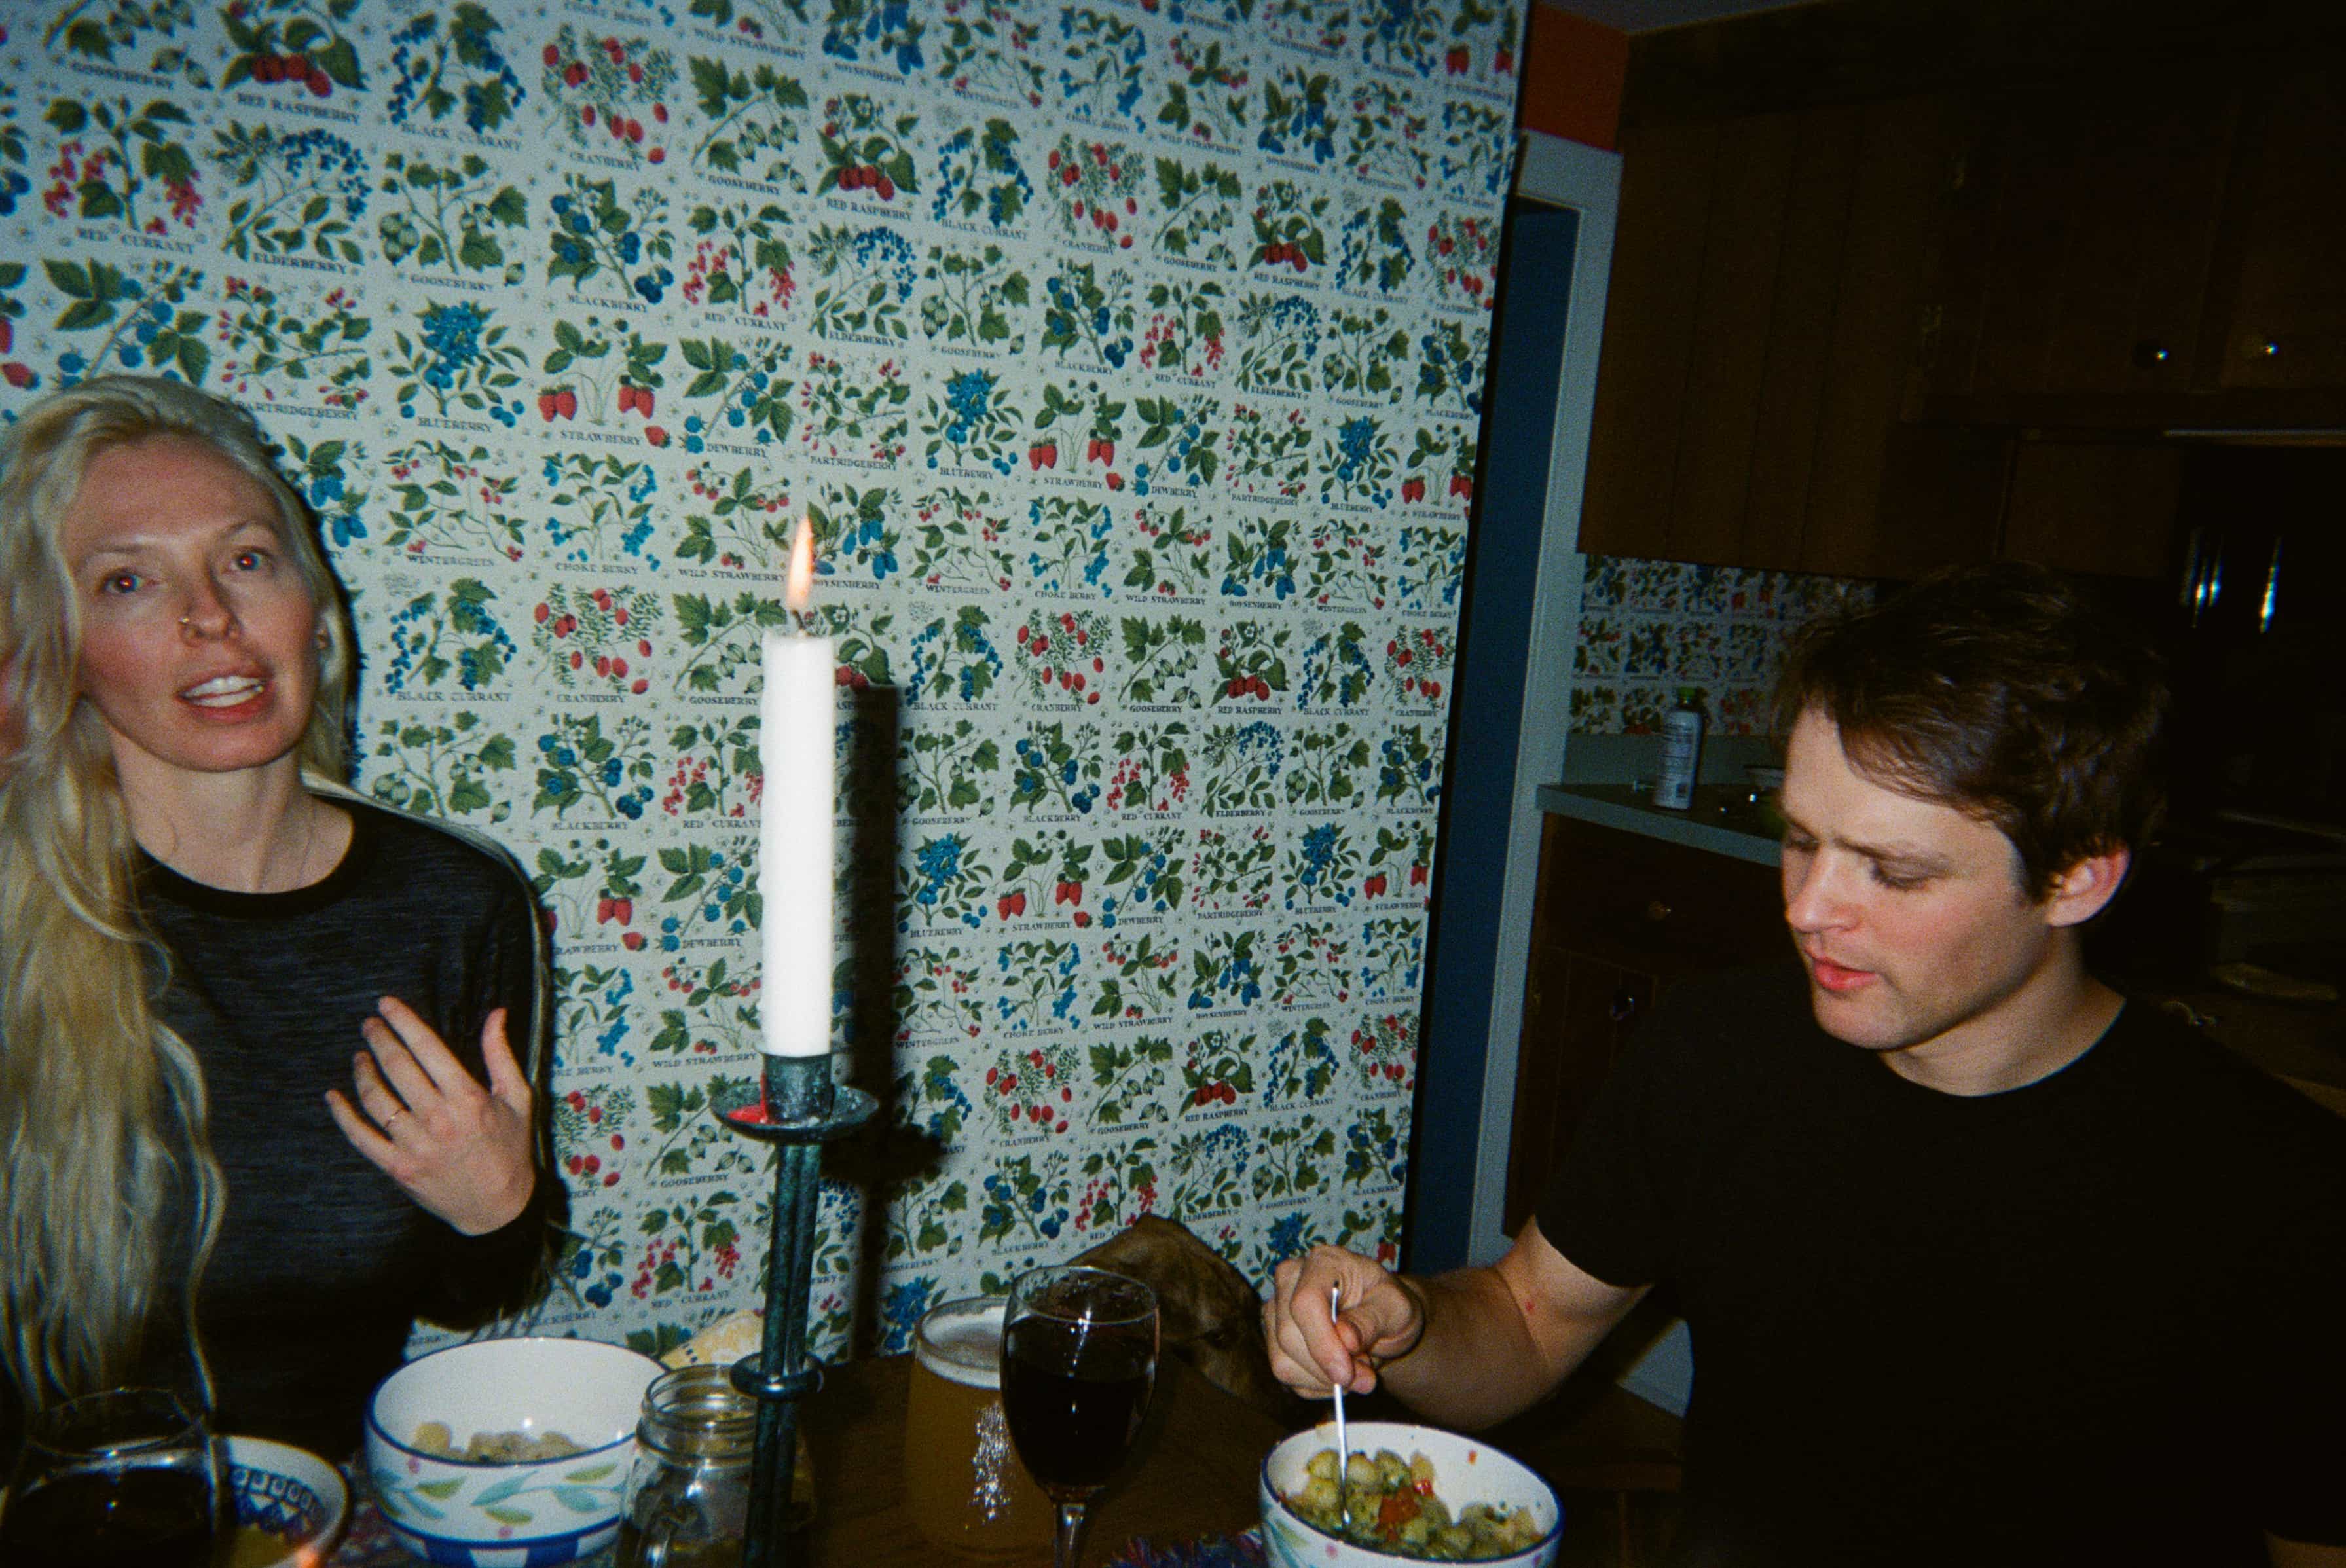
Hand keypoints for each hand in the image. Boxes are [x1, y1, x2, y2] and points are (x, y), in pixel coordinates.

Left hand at [326, 997, 535, 1235]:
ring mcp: (414, 1145)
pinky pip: (361, 1136)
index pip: (427, 1048)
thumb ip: (501, 1055)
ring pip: (376, 1098)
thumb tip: (495, 1014)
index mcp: (468, 1098)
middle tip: (369, 1025)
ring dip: (362, 1072)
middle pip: (397, 1067)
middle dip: (379, 1039)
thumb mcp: (518, 1099)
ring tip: (360, 1056)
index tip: (386, 1005)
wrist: (498, 1209)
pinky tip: (334, 1097)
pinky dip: (343, 1115)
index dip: (403, 1021)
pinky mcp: (397, 1167)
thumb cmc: (510, 1150)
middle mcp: (438, 1118)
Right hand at [1263, 1244, 1425, 1399]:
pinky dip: (1316, 1384)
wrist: (1380, 1319)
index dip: (1322, 1343)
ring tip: (1356, 1370)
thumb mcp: (1396, 1310)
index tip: (1346, 1373)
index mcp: (1323, 1262)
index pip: (1305, 1303)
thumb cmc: (1388, 1307)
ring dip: (1324, 1379)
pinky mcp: (1273, 1337)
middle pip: (1289, 1336)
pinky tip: (1338, 1372)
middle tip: (1366, 1378)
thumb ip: (1372, 1321)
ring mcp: (1277, 1309)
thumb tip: (1346, 1339)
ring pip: (1283, 1361)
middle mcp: (1290, 1280)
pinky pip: (1288, 1374)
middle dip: (1328, 1369)